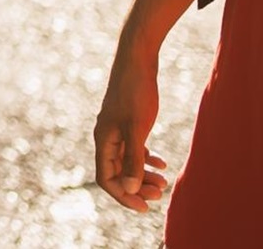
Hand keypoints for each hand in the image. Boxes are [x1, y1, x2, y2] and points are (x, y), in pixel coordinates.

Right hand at [93, 49, 169, 211]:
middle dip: (137, 187)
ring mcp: (116, 130)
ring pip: (127, 161)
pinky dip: (146, 159)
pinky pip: (133, 149)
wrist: (137, 62)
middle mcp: (106, 137)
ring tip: (165, 181)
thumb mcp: (137, 129)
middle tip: (160, 195)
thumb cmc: (135, 93)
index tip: (144, 207)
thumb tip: (129, 188)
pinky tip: (162, 162)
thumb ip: (132, 159)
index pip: (106, 178)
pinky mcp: (126, 122)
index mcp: (103, 140)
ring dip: (143, 175)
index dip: (123, 195)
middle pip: (116, 172)